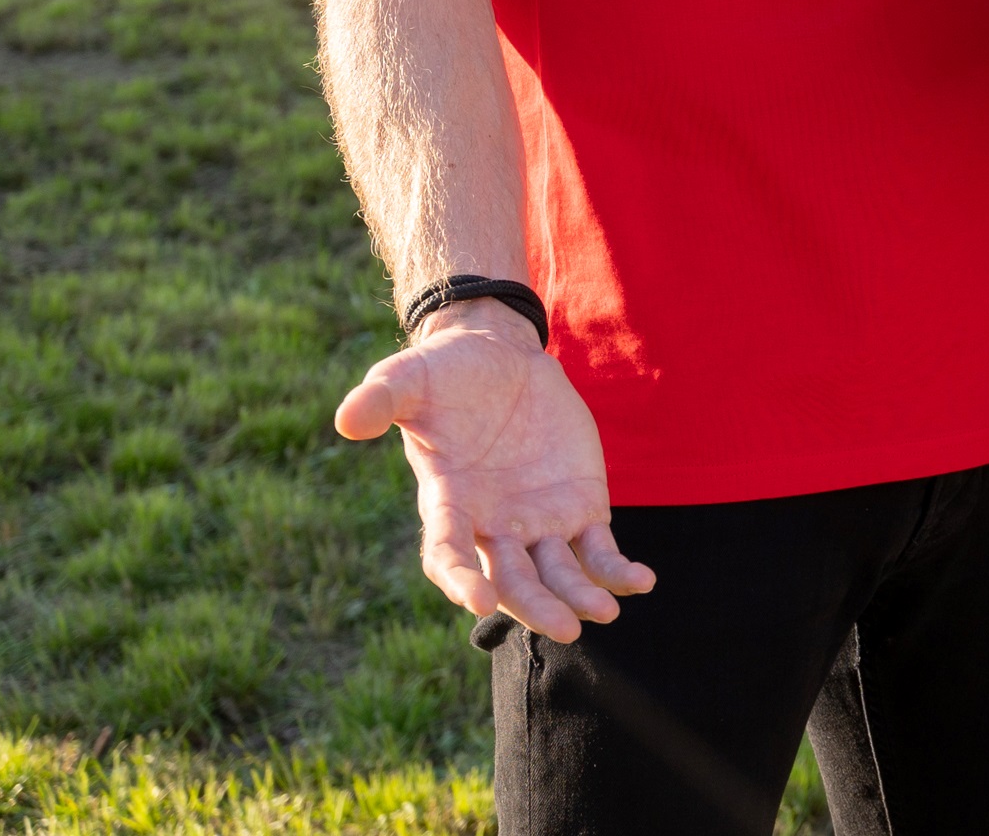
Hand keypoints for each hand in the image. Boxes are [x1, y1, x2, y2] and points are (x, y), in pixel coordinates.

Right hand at [333, 303, 651, 641]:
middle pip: (512, 581)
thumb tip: (346, 420)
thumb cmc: (446, 372)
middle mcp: (493, 525)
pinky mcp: (579, 507)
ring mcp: (538, 522)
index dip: (460, 579)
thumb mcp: (409, 378)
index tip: (477, 601)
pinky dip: (617, 570)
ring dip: (578, 597)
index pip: (448, 554)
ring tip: (603, 614)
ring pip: (557, 574)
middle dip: (536, 606)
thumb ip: (381, 398)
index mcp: (449, 503)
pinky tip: (643, 582)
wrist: (499, 357)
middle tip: (565, 630)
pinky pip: (599, 550)